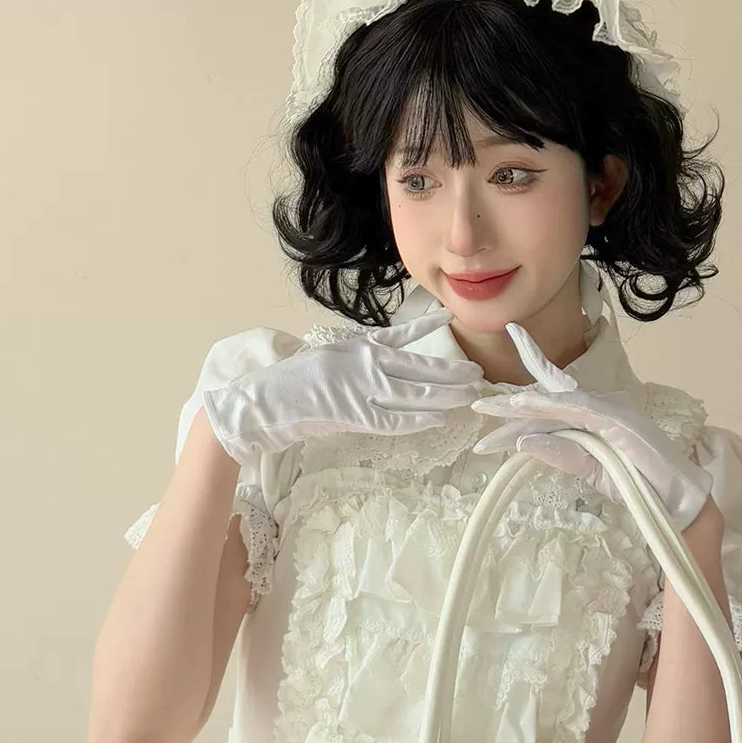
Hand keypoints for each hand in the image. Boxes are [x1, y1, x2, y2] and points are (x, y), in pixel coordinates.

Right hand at [202, 306, 484, 465]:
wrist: (264, 401)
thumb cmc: (293, 381)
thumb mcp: (331, 356)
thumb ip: (360, 357)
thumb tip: (388, 361)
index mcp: (358, 346)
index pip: (403, 337)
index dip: (430, 332)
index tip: (452, 323)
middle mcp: (365, 363)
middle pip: (420, 368)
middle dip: (452, 374)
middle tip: (477, 377)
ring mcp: (362, 389)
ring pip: (415, 394)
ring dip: (445, 396)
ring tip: (468, 397)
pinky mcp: (355, 415)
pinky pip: (396, 419)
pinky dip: (419, 419)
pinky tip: (439, 418)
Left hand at [471, 323, 712, 527]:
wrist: (675, 501)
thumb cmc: (640, 487)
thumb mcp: (591, 471)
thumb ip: (563, 454)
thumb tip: (525, 444)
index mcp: (599, 415)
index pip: (556, 402)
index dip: (526, 394)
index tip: (496, 400)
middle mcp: (604, 404)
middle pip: (549, 403)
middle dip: (513, 410)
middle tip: (480, 411)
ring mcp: (611, 407)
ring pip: (556, 403)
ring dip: (522, 409)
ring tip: (490, 413)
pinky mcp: (616, 418)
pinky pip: (574, 410)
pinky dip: (548, 410)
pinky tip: (524, 412)